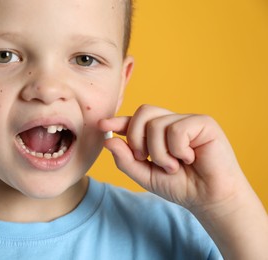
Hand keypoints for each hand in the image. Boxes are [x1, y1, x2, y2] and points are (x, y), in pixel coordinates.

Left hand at [99, 104, 245, 210]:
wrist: (208, 199)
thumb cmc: (180, 186)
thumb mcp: (146, 176)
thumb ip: (126, 160)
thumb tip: (108, 141)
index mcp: (158, 133)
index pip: (135, 120)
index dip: (119, 121)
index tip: (103, 126)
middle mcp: (171, 123)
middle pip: (143, 113)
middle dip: (136, 138)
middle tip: (146, 158)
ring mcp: (187, 121)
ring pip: (157, 124)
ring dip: (160, 152)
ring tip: (174, 166)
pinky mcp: (204, 123)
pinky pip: (177, 129)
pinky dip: (177, 150)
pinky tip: (189, 158)